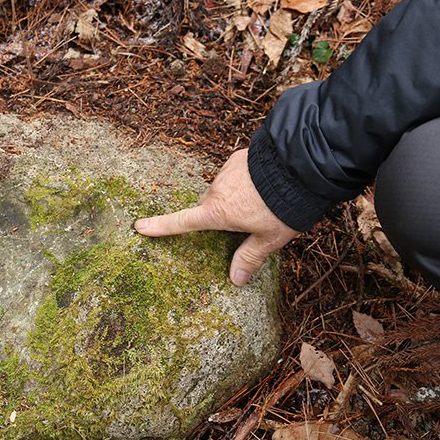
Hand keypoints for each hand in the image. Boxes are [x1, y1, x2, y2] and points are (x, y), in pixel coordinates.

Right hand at [134, 148, 297, 285]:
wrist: (299, 165)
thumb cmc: (284, 206)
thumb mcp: (270, 238)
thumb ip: (250, 257)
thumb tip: (235, 280)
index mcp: (218, 212)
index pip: (182, 222)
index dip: (160, 226)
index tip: (140, 226)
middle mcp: (215, 191)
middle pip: (208, 208)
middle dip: (219, 215)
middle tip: (247, 222)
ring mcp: (225, 172)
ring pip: (222, 190)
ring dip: (234, 197)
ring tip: (263, 202)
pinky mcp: (237, 159)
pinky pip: (234, 175)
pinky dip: (243, 182)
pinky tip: (263, 185)